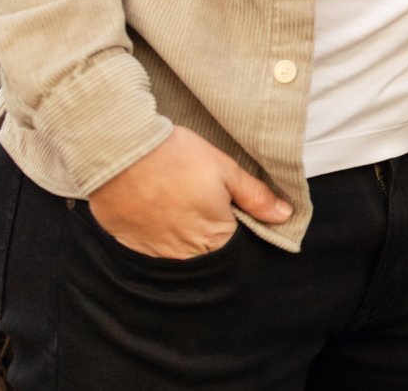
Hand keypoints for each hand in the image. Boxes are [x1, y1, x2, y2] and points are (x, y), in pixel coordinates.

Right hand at [88, 124, 291, 258]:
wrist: (123, 152)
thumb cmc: (176, 157)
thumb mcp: (224, 168)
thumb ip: (254, 196)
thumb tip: (284, 215)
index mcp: (215, 237)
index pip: (236, 244)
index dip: (235, 221)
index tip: (226, 202)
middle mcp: (188, 255)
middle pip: (208, 250)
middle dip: (209, 229)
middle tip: (198, 197)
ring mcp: (158, 254)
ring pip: (180, 251)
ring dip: (183, 232)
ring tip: (176, 199)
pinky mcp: (134, 247)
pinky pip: (153, 248)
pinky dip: (158, 232)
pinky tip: (156, 207)